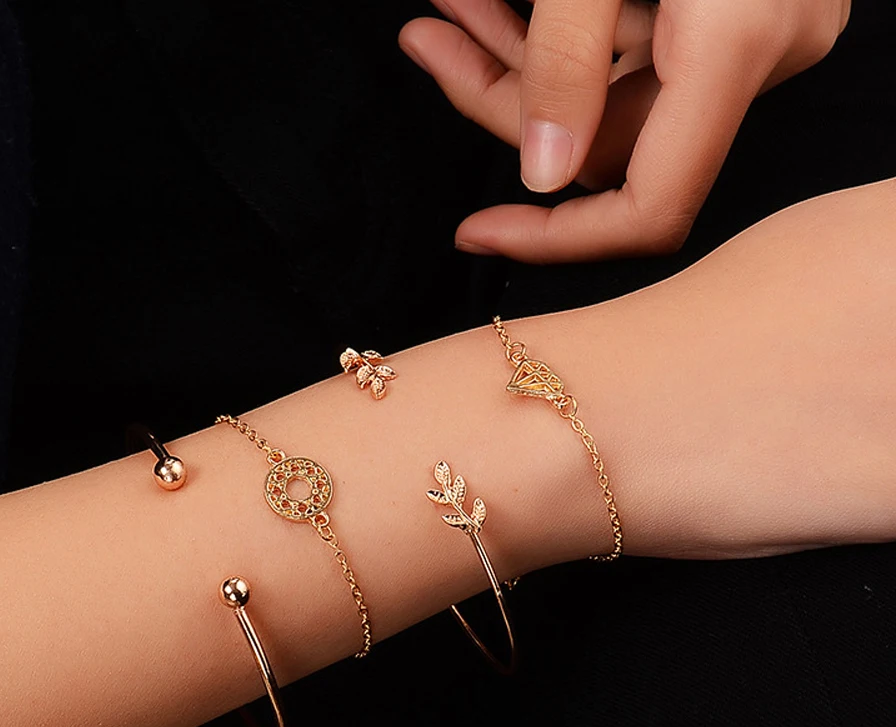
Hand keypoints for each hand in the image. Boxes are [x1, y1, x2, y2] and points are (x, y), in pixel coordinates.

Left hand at [399, 0, 850, 261]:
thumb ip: (564, 59)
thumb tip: (541, 174)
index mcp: (741, 45)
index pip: (651, 206)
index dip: (561, 238)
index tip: (479, 233)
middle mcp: (764, 52)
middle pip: (613, 141)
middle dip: (507, 104)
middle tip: (425, 43)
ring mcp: (757, 28)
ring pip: (618, 96)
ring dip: (521, 60)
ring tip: (445, 8)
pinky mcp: (740, 5)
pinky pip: (641, 53)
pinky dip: (566, 36)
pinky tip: (497, 1)